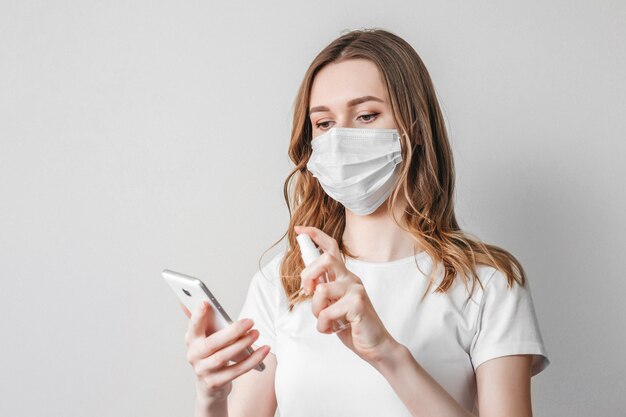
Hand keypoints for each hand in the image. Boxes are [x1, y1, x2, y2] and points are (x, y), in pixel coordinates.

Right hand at [181, 301, 270, 401]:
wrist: (209, 385)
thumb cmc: (211, 353)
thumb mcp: (205, 337)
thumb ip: (204, 320)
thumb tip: (200, 300)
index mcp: (191, 340)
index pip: (193, 326)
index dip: (198, 316)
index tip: (205, 302)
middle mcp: (194, 355)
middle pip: (213, 343)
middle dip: (232, 332)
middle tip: (250, 321)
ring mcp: (203, 371)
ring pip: (224, 357)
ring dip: (243, 344)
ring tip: (256, 333)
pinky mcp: (215, 383)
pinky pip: (236, 371)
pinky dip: (252, 360)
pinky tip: (264, 350)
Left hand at [294, 225, 398, 364]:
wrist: (376, 347)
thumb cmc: (354, 326)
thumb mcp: (333, 306)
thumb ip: (323, 292)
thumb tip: (308, 282)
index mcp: (344, 277)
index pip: (331, 249)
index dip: (315, 236)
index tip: (299, 230)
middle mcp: (351, 279)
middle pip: (325, 259)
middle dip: (307, 275)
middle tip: (306, 293)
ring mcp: (356, 290)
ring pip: (321, 290)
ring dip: (316, 310)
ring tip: (325, 321)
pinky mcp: (358, 304)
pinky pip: (327, 312)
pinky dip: (323, 325)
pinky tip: (332, 329)